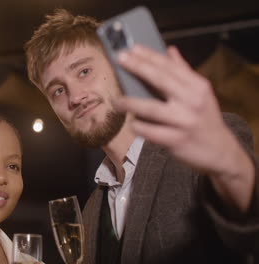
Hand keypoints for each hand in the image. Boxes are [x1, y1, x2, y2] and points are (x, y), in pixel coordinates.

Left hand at [113, 45, 253, 211]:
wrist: (220, 151)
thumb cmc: (204, 118)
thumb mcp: (200, 93)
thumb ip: (183, 71)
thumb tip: (169, 50)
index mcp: (197, 86)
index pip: (170, 67)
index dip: (150, 56)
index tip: (132, 48)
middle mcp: (192, 101)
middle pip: (160, 80)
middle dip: (138, 67)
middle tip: (120, 59)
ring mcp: (184, 121)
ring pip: (151, 108)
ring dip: (130, 103)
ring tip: (116, 100)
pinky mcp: (176, 140)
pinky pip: (151, 132)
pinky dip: (139, 127)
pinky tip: (132, 123)